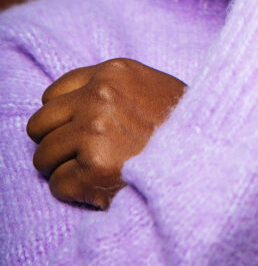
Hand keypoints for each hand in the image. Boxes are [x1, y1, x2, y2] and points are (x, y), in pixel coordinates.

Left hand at [26, 58, 186, 208]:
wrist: (211, 157)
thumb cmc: (183, 127)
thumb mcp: (152, 88)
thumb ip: (115, 88)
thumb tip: (74, 105)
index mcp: (113, 72)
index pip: (53, 94)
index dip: (61, 118)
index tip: (75, 132)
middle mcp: (99, 97)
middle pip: (39, 124)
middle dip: (55, 143)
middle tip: (79, 158)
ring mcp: (94, 131)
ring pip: (43, 156)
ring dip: (63, 169)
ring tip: (93, 174)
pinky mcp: (93, 168)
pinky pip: (57, 185)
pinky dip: (75, 193)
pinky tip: (101, 188)